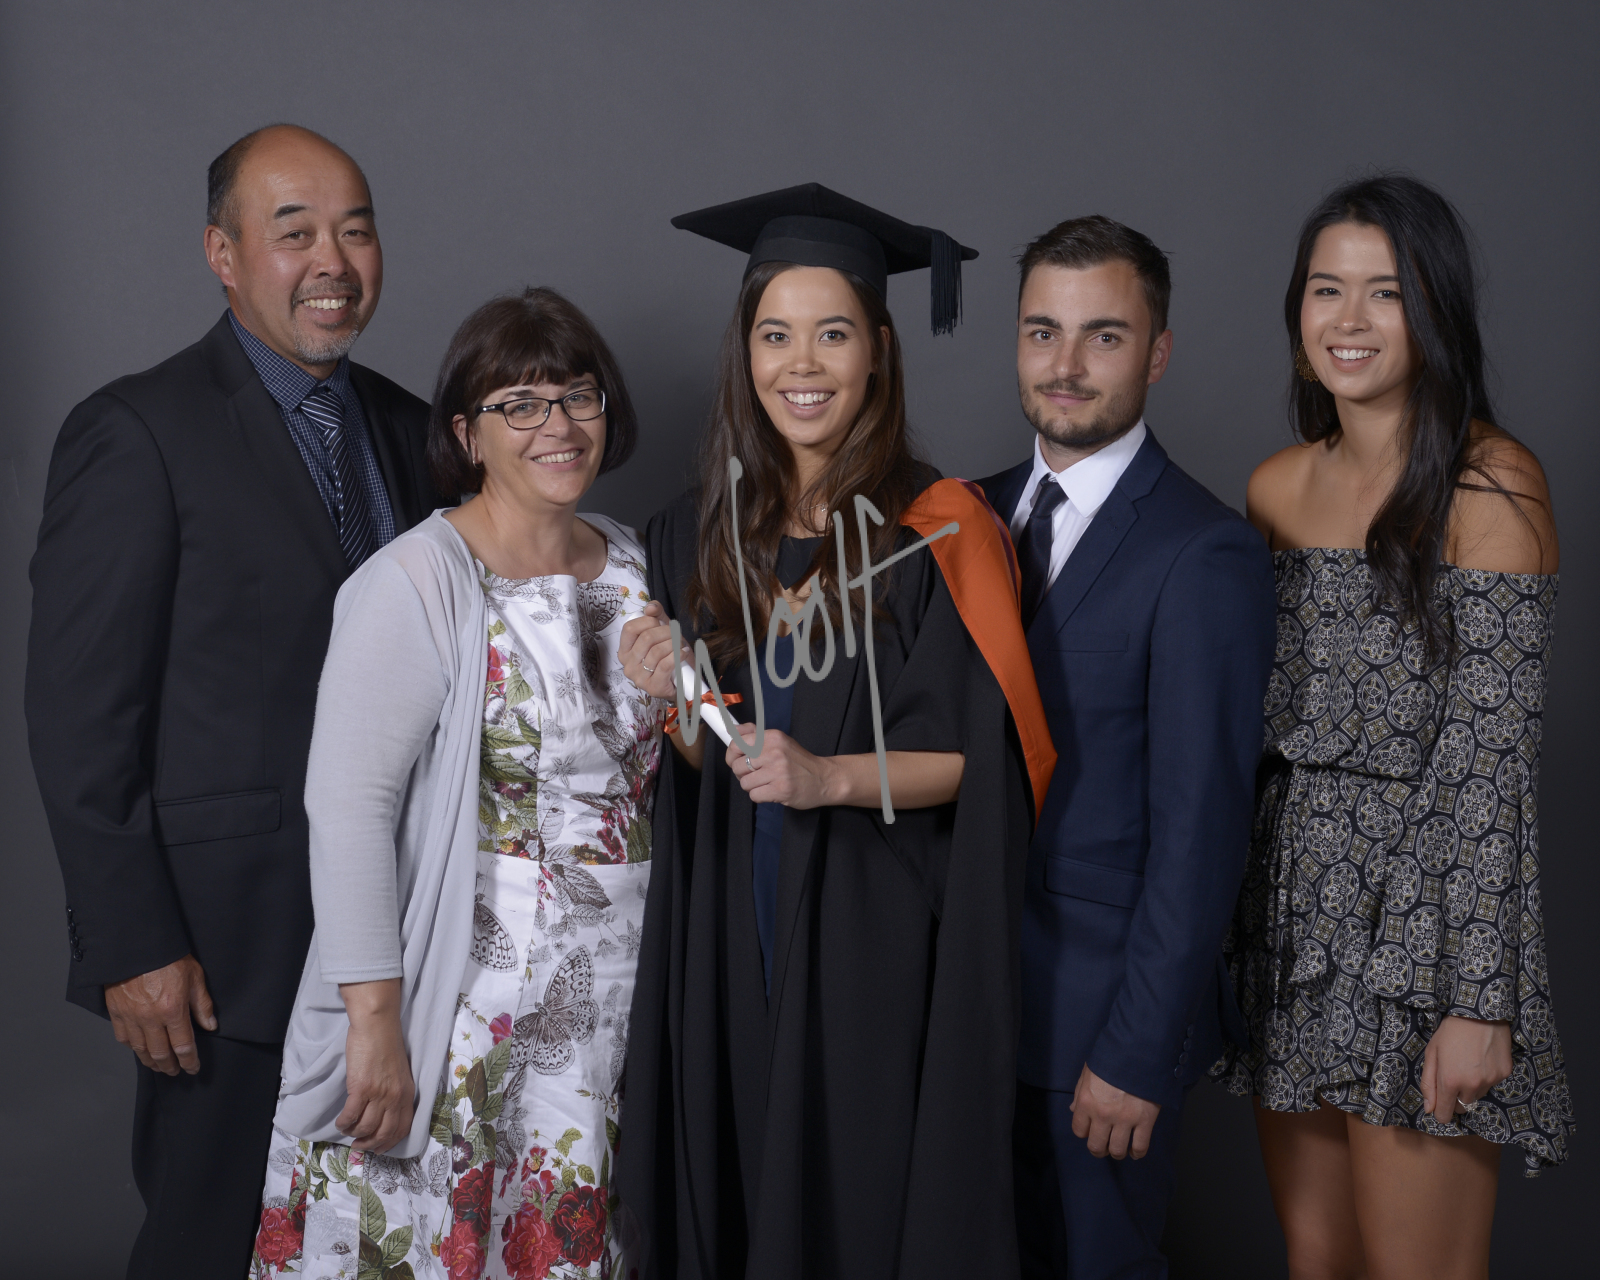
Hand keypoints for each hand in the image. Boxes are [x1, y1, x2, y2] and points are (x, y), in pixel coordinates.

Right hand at [105, 954, 216, 1075]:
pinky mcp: (116, 1012)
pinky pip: (123, 1038)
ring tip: (158, 1066)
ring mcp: (131, 1017)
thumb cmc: (169, 957)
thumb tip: (210, 1026)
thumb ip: (202, 1004)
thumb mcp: (195, 976)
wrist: (137, 944)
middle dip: (170, 1066)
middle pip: (161, 1053)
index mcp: (173, 1010)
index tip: (193, 1068)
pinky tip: (139, 1050)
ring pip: (140, 1049)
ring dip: (151, 1061)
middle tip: (175, 1072)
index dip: (190, 1061)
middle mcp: (150, 1018)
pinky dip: (132, 1047)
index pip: (184, 1046)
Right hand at [336, 979, 414, 1152]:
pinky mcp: (361, 1088)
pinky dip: (344, 1123)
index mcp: (406, 1093)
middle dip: (371, 1144)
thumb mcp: (399, 1073)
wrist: (377, 1026)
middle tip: (359, 1145)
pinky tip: (340, 1122)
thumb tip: (384, 1111)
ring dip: (355, 1134)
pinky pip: (351, 1115)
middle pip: (384, 1133)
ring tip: (348, 1130)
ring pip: (366, 1127)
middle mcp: (395, 1097)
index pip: (402, 1128)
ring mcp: (378, 1094)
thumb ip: (395, 1092)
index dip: (389, 1142)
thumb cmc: (387, 1046)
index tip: (378, 1148)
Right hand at [620, 601, 690, 699]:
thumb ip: (656, 616)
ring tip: (681, 645)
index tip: (660, 623)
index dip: (648, 621)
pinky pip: (665, 664)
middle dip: (666, 631)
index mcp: (625, 650)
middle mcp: (628, 665)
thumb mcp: (664, 632)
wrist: (684, 681)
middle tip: (676, 634)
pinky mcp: (653, 687)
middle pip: (646, 638)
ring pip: (657, 651)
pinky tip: (683, 652)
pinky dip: (678, 655)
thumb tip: (650, 607)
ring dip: (674, 644)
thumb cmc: (671, 655)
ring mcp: (639, 678)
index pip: (629, 628)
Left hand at [727, 724, 837, 808]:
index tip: (736, 759)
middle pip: (737, 766)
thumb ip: (756, 735)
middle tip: (756, 774)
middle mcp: (774, 752)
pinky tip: (771, 791)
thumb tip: (732, 730)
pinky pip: (754, 795)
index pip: (737, 743)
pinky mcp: (780, 790)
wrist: (824, 779)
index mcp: (773, 737)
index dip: (732, 755)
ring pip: (744, 783)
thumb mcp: (780, 741)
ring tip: (766, 782)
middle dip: (743, 773)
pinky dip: (760, 796)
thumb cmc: (800, 762)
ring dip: (753, 786)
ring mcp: (778, 772)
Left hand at [1070, 1063, 1161, 1159]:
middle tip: (1104, 1146)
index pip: (1079, 1131)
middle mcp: (1103, 1115)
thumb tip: (1073, 1110)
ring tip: (1119, 1148)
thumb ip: (1080, 1093)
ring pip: (1118, 1151)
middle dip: (1099, 1149)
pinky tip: (1134, 1151)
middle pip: (1096, 1146)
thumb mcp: (1088, 1073)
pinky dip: (1137, 1153)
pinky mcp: (1145, 1121)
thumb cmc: (1110, 1060)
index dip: (1085, 1132)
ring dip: (1117, 1152)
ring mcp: (1125, 1120)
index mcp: (1087, 1102)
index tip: (1091, 1130)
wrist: (1138, 1052)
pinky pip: (1140, 1147)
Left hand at [1421, 1014, 1512, 1124]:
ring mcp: (1490, 1081)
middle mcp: (1472, 1085)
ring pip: (1477, 1096)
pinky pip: (1491, 1084)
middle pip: (1462, 1105)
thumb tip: (1429, 1109)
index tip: (1439, 1108)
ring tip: (1468, 1064)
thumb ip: (1428, 1083)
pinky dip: (1486, 1077)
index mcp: (1449, 1081)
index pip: (1445, 1114)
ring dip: (1471, 1087)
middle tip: (1453, 1074)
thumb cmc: (1450, 1032)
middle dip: (1455, 1096)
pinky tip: (1482, 1059)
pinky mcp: (1504, 1074)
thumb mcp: (1431, 1054)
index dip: (1441, 1113)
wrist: (1479, 1014)